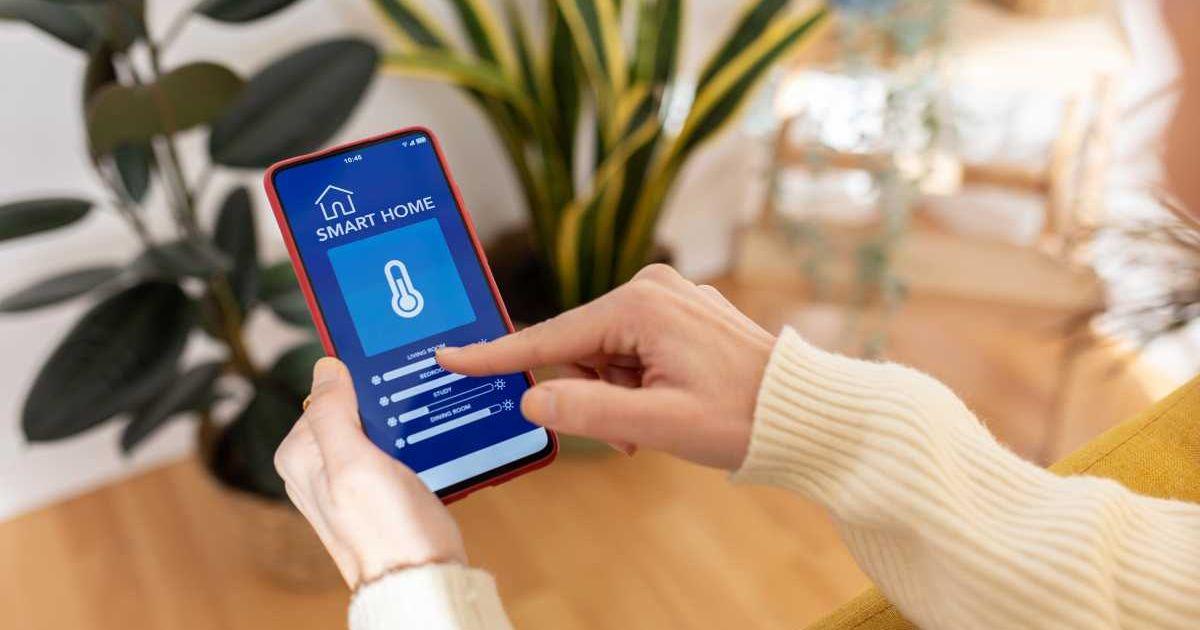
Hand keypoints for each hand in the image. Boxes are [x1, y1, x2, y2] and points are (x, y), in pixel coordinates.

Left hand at [274, 358, 466, 587]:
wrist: (421, 580)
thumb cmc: (388, 531)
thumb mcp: (354, 463)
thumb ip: (332, 413)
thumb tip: (325, 368)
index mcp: (298, 456)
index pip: (323, 394)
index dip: (357, 386)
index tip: (385, 394)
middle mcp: (314, 470)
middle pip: (347, 410)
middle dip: (377, 407)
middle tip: (401, 425)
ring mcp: (343, 483)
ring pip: (370, 429)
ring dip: (395, 427)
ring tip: (412, 444)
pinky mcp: (372, 494)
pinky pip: (386, 451)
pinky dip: (404, 446)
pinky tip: (420, 456)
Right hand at [437, 265, 775, 469]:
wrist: (806, 411)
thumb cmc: (743, 417)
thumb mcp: (660, 423)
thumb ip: (589, 411)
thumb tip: (531, 401)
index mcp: (640, 305)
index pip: (550, 337)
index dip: (497, 355)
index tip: (448, 356)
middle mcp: (651, 287)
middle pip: (578, 348)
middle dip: (590, 393)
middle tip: (628, 431)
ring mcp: (667, 297)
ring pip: (605, 354)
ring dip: (616, 394)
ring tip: (654, 422)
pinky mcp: (679, 313)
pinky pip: (632, 350)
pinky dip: (636, 384)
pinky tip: (666, 405)